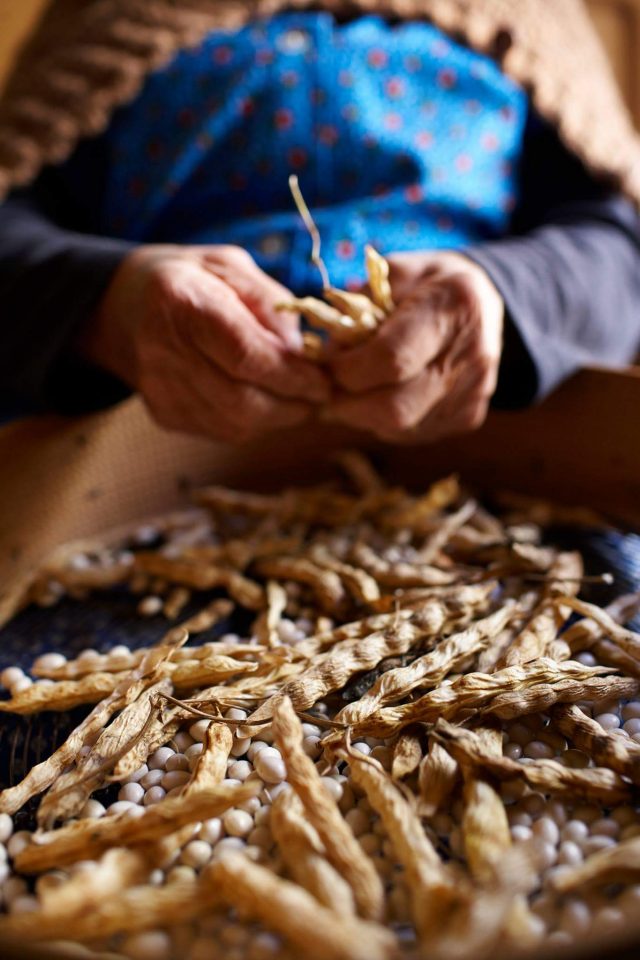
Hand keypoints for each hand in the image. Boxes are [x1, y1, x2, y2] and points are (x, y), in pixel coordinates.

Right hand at [79, 245, 330, 442]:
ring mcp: (160, 389)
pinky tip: (265, 403)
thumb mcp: (232, 267)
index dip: (292, 376)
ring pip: (234, 424)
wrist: (122, 308)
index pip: (245, 355)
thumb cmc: (190, 280)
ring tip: (299, 400)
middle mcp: (163, 350)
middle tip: (321, 396)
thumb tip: (307, 352)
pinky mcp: (164, 414)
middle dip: (292, 404)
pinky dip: (254, 423)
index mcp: (182, 302)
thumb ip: (272, 305)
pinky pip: (221, 431)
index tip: (325, 381)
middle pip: (241, 400)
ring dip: (277, 418)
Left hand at [326, 251, 503, 443]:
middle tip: (328, 386)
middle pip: (395, 408)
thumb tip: (326, 353)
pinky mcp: (469, 416)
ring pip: (400, 427)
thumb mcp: (395, 271)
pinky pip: (412, 433)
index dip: (347, 369)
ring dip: (362, 414)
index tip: (326, 361)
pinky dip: (384, 421)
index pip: (392, 359)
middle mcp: (472, 355)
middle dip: (348, 401)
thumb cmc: (429, 283)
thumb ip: (359, 307)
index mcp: (453, 306)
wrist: (485, 301)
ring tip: (352, 388)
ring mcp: (474, 392)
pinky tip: (380, 395)